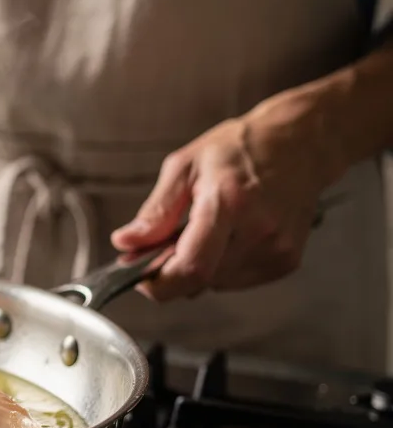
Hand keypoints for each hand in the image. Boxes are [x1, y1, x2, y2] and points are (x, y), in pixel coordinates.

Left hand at [110, 95, 345, 300]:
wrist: (301, 143)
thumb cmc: (240, 148)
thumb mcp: (184, 167)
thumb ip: (155, 211)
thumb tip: (125, 243)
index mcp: (228, 203)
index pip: (191, 267)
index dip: (158, 283)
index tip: (138, 276)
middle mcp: (257, 230)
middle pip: (200, 280)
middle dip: (172, 270)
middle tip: (167, 242)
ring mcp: (276, 248)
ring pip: (216, 284)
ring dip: (198, 267)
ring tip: (204, 230)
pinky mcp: (286, 261)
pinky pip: (237, 281)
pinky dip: (221, 268)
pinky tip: (228, 237)